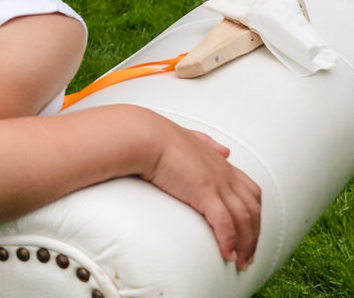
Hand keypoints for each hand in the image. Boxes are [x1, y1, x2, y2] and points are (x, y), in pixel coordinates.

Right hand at [143, 115, 260, 270]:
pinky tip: (227, 254)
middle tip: (248, 256)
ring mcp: (218, 184)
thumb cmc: (158, 137)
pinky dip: (229, 241)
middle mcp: (225, 175)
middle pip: (253, 211)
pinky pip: (225, 223)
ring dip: (245, 245)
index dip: (254, 214)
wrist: (145, 137)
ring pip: (244, 220)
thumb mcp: (190, 137)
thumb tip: (226, 151)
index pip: (251, 193)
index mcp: (222, 164)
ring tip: (240, 262)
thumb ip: (209, 143)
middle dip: (254, 236)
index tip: (249, 232)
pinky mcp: (205, 194)